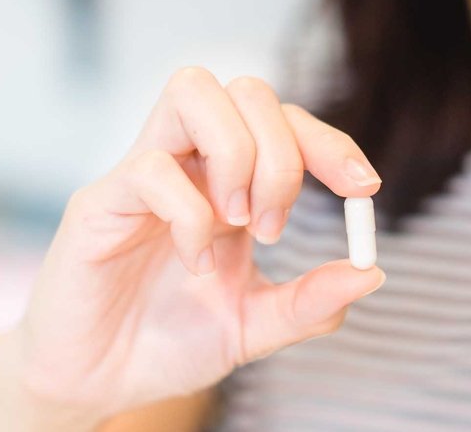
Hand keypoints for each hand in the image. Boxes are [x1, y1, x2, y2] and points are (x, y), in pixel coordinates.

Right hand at [0, 68, 384, 428]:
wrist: (99, 380)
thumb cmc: (169, 344)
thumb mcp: (253, 326)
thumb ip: (308, 303)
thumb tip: (371, 272)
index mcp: (228, 186)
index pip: (283, 122)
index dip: (329, 141)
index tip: (362, 188)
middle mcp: (189, 167)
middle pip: (247, 90)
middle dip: (282, 154)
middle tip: (274, 226)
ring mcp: (143, 176)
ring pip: (192, 91)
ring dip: (236, 153)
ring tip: (238, 222)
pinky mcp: (100, 200)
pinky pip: (151, 169)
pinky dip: (190, 215)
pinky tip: (194, 262)